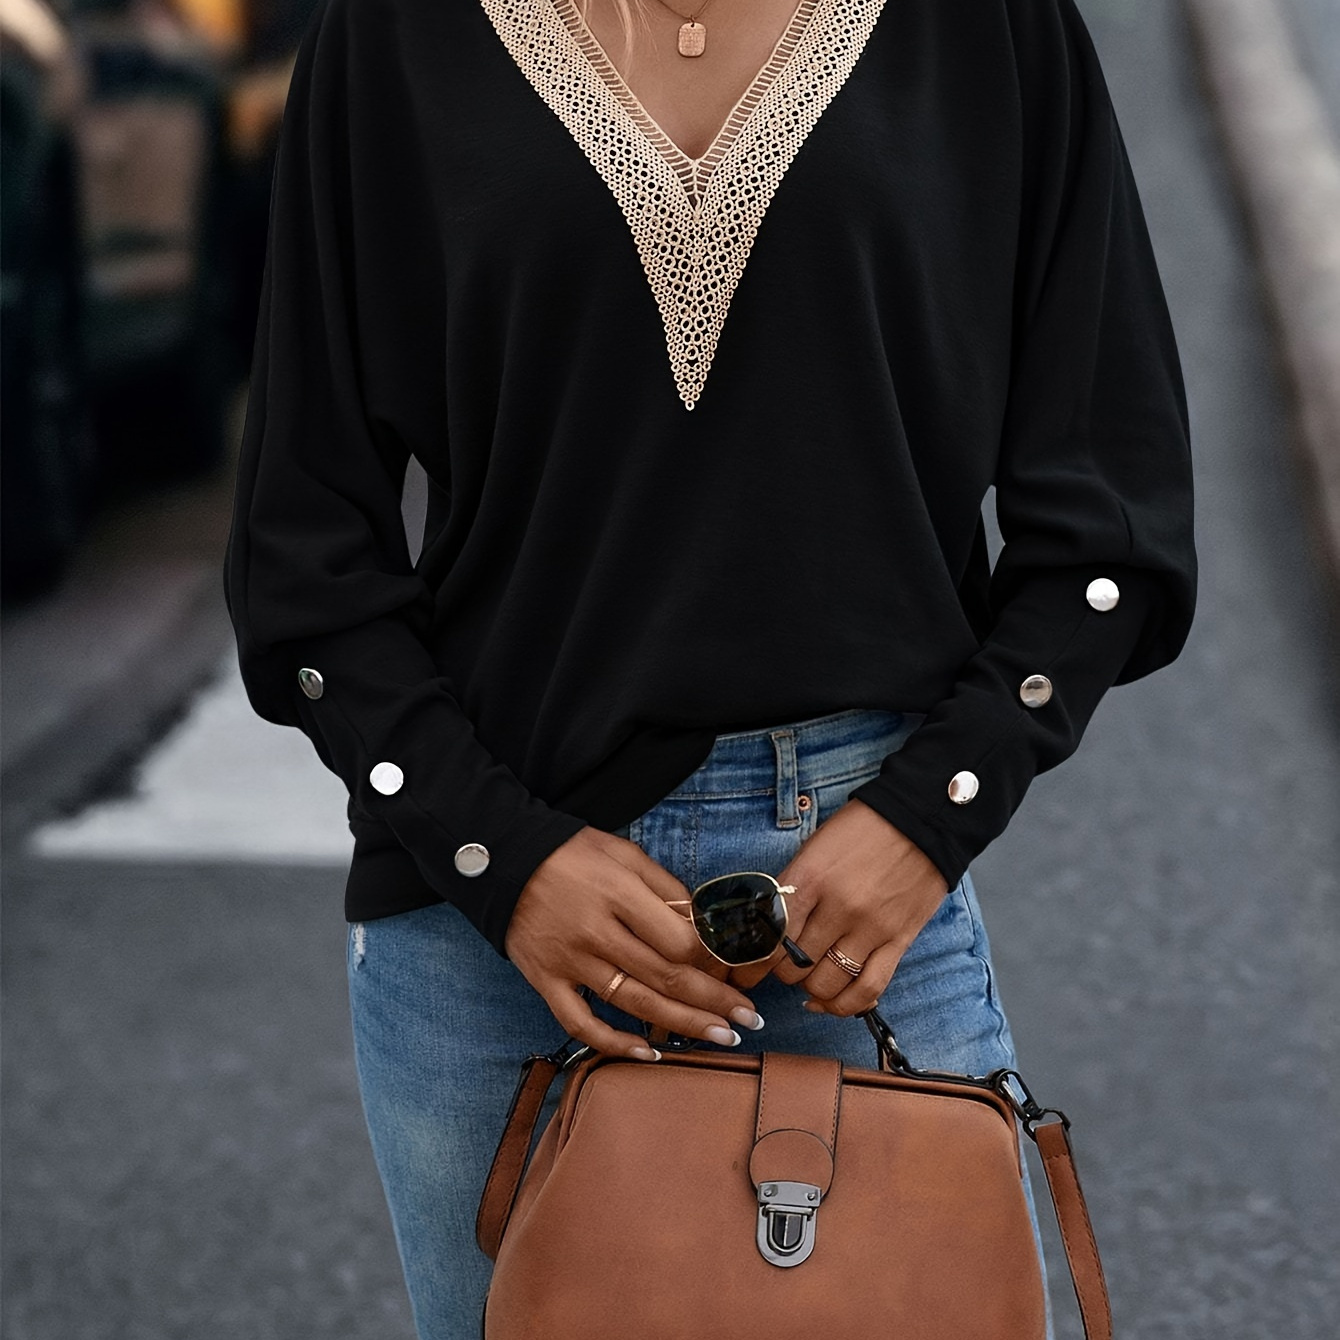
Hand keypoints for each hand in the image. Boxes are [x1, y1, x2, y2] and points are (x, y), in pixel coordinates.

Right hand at [505, 826, 763, 1058]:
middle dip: (715, 1003)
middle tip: (748, 1019)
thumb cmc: (573, 853)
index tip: (735, 969)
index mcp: (619, 895)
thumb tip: (704, 925)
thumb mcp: (626, 854)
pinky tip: (648, 1055)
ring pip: (634, 1005)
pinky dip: (614, 1044)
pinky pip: (581, 1024)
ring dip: (683, 1026)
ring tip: (721, 1037)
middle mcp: (596, 933)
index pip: (679, 941)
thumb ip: (666, 888)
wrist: (504, 860)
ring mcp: (570, 962)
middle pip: (667, 978)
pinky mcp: (546, 981)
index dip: (713, 960)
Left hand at [728, 800, 948, 1015]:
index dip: (750, 963)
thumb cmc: (862, 829)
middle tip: (782, 967)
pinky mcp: (899, 940)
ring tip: (808, 979)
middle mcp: (838, 906)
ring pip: (826, 983)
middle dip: (781, 973)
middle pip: (794, 965)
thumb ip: (792, 889)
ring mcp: (870, 926)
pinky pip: (868, 988)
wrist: (921, 818)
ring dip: (810, 989)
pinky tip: (831, 1002)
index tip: (742, 973)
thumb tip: (768, 929)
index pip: (769, 935)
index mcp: (810, 877)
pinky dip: (845, 1005)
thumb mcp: (815, 848)